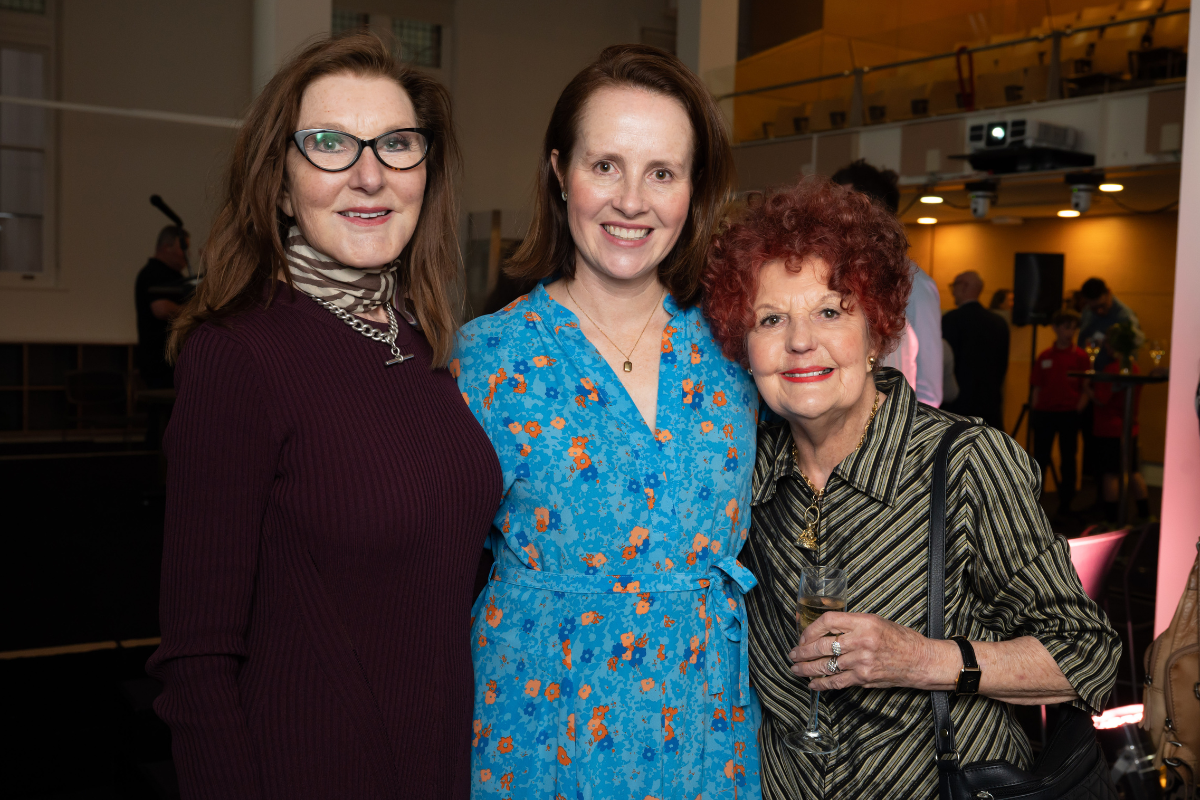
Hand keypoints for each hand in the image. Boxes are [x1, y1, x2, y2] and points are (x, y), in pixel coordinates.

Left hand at [788, 611, 949, 691]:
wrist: (921, 660)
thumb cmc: (900, 638)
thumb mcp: (875, 621)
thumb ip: (851, 624)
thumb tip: (823, 629)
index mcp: (863, 622)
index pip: (827, 622)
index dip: (810, 629)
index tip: (803, 636)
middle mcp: (861, 641)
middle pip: (821, 645)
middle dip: (802, 651)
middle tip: (793, 654)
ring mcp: (862, 661)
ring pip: (826, 665)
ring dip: (807, 669)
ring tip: (796, 669)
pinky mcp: (864, 678)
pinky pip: (837, 681)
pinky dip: (822, 683)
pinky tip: (813, 683)